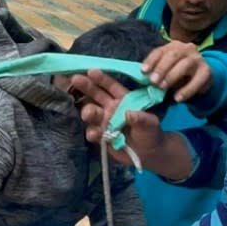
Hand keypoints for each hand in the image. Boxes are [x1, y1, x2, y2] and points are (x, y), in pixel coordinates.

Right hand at [69, 70, 190, 179]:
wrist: (148, 154)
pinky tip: (94, 134)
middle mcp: (111, 108)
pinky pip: (93, 132)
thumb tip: (129, 113)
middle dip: (86, 87)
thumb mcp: (151, 124)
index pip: (110, 86)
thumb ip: (141, 118)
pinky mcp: (102, 136)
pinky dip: (92, 132)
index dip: (101, 79)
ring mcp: (105, 122)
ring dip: (88, 111)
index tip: (91, 71)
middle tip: (75, 79)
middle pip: (96, 95)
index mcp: (123, 100)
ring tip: (87, 114)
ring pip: (92, 113)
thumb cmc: (151, 134)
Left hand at [143, 40, 212, 101]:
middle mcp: (186, 48)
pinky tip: (178, 98)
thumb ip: (156, 72)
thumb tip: (144, 78)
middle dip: (161, 68)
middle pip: (173, 55)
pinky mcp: (207, 71)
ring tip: (163, 88)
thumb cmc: (178, 74)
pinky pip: (197, 80)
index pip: (160, 51)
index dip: (151, 61)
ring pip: (185, 64)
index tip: (143, 72)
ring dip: (172, 76)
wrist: (201, 80)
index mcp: (173, 46)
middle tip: (153, 82)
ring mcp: (198, 58)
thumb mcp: (166, 70)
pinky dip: (187, 90)